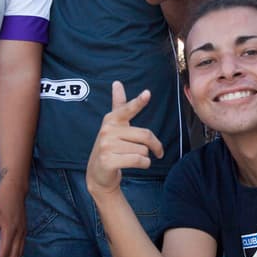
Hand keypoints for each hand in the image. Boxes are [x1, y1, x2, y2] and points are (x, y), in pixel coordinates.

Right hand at [86, 81, 163, 196]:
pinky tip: (136, 165)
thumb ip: (119, 106)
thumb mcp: (114, 126)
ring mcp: (106, 146)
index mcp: (111, 120)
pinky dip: (143, 164)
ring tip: (132, 158)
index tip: (147, 93)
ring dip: (145, 157)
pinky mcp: (108, 161)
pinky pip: (138, 160)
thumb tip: (117, 82)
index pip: (127, 109)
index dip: (138, 102)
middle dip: (156, 145)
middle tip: (158, 152)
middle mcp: (107, 130)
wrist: (98, 173)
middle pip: (145, 135)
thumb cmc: (111, 147)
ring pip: (143, 150)